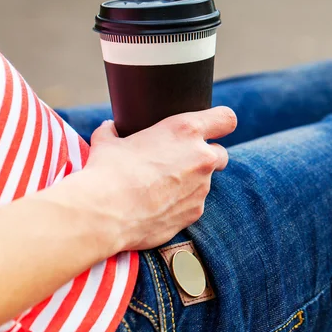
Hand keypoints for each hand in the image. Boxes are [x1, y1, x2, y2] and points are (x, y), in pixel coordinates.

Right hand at [80, 107, 236, 252]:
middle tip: (181, 161)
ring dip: (190, 182)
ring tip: (159, 187)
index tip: (216, 127)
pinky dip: (181, 204)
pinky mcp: (196, 211)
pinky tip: (158, 206)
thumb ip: (115, 130)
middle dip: (206, 157)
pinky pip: (194, 204)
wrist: (104, 213)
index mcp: (186, 130)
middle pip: (221, 153)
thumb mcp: (108, 141)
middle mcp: (202, 157)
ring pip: (205, 181)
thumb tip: (110, 127)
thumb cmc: (107, 171)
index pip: (226, 118)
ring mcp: (202, 187)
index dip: (222, 122)